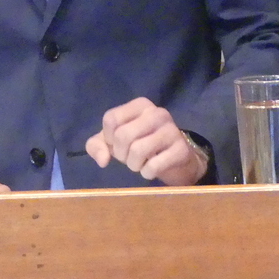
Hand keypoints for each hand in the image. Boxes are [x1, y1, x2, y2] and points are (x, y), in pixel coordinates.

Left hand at [85, 97, 208, 185]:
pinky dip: (147, 173)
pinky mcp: (181, 149)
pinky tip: (151, 169)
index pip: (111, 119)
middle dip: (120, 154)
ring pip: (138, 150)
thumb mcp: (115, 141)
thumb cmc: (140, 145)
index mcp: (140, 105)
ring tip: (139, 163)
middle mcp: (157, 113)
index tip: (117, 144)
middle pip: (123, 135)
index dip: (108, 138)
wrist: (175, 159)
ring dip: (133, 165)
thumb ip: (97, 145)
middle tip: (128, 157)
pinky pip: (153, 165)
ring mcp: (171, 130)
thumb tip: (103, 160)